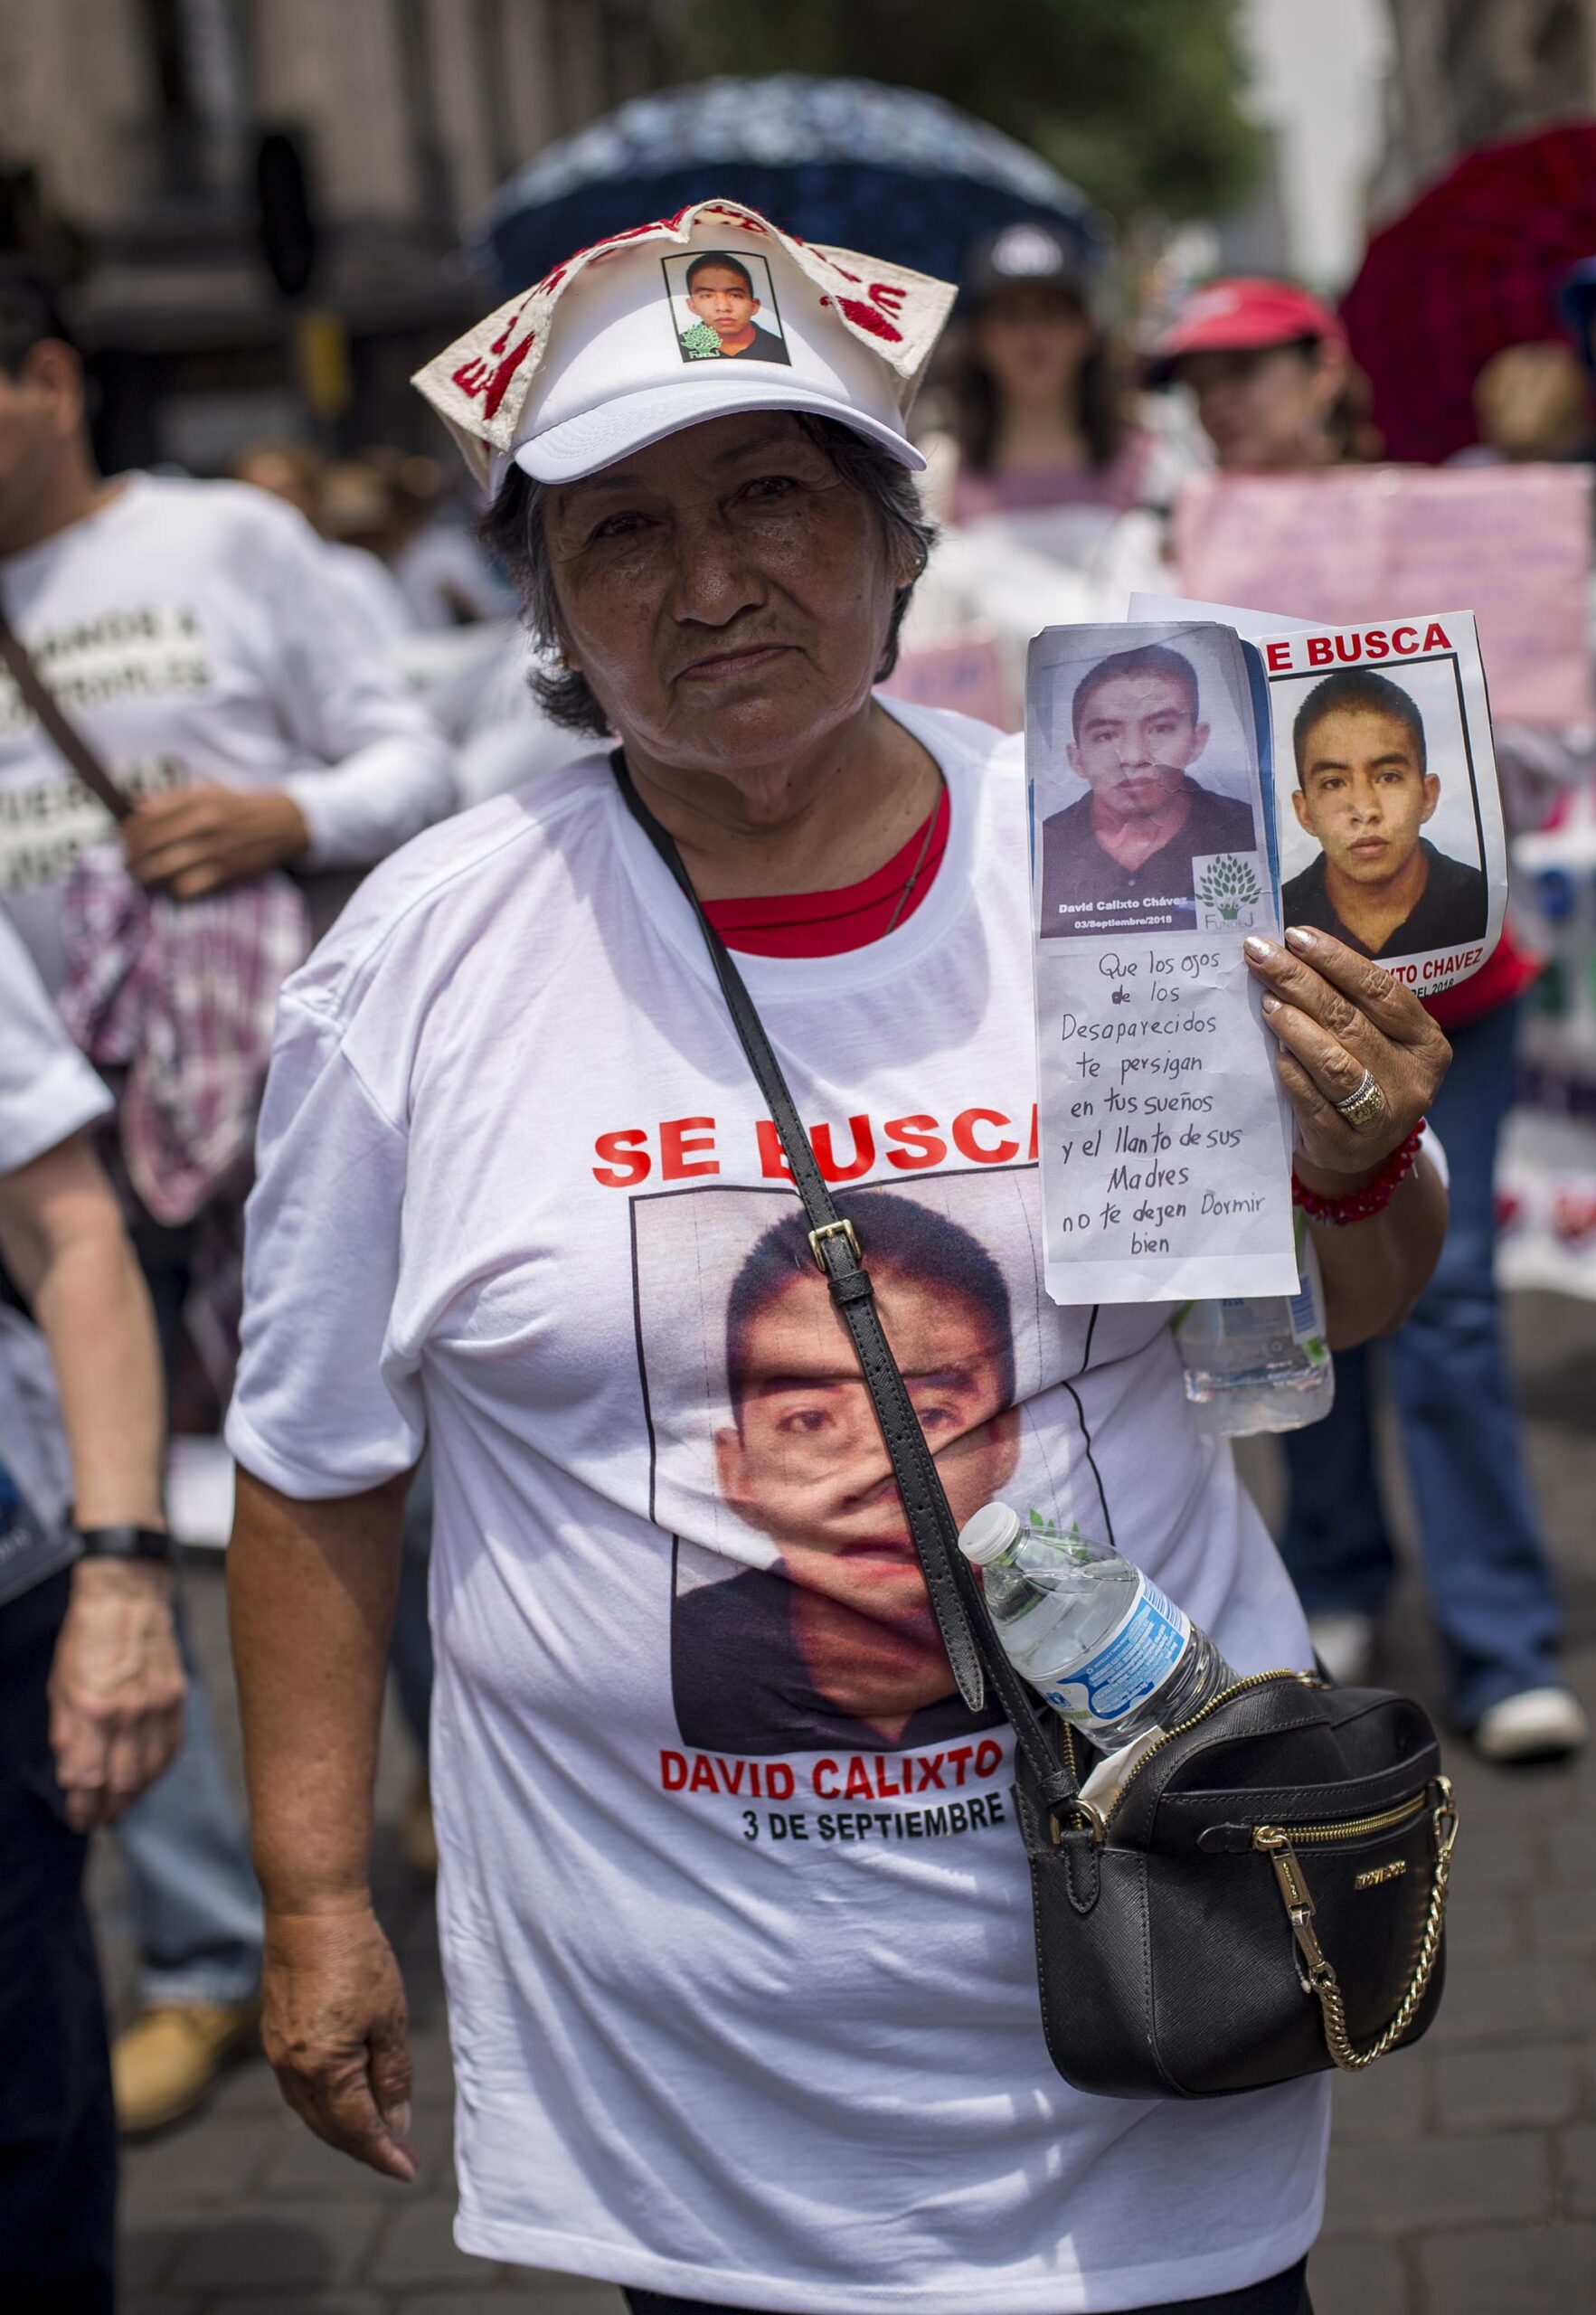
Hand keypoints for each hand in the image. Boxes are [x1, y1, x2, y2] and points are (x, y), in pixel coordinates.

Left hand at [49, 1559, 184, 1829]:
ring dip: (135, 1796)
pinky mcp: (177, 1697)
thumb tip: (73, 1777)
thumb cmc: (86, 1638)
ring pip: (152, 1771)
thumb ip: (67, 1735)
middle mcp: (129, 1713)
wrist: (127, 1597)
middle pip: (123, 1783)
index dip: (83, 1807)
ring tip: (119, 1804)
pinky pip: (172, 1748)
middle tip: (97, 1819)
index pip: (89, 1778)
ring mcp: (159, 1706)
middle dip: (108, 1809)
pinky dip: (159, 1770)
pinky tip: (146, 1777)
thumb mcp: (60, 1686)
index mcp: (93, 1709)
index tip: (78, 1818)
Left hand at [121, 785, 308, 899]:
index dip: (128, 829)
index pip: (148, 815)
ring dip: (144, 875)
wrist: (282, 824)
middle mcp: (205, 823)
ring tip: (138, 876)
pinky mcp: (226, 872)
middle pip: (151, 842)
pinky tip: (168, 885)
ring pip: (164, 867)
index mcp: (197, 799)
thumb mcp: (208, 790)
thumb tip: (136, 805)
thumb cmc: (239, 806)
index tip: (121, 837)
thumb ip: (171, 797)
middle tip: (125, 860)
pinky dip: (172, 888)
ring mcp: (215, 849)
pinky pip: (187, 886)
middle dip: (131, 854)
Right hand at [262, 1904, 416, 2181]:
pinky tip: (349, 2096)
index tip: (408, 2169)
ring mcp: (277, 2052)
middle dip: (367, 2145)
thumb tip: (395, 2122)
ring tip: (381, 2130)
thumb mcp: (390, 2018)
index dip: (384, 2153)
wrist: (310, 1907)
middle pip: (330, 2127)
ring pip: (312, 2110)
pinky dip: (327, 2102)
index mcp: (322, 2069)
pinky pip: (300, 2086)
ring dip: (345, 2127)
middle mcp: (291, 2069)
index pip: (357, 2129)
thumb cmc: (358, 1957)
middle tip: (402, 2154)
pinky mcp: (275, 2032)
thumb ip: (392, 2075)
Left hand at [1244, 927, 1449, 1179]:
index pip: (1381, 991)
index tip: (1295, 936)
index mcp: (1427, 1042)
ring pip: (1336, 1064)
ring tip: (1266, 1001)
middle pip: (1351, 1021)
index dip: (1337, 960)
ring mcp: (1384, 1118)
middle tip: (1261, 955)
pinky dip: (1292, 1074)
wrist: (1352, 1152)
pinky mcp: (1348, 1146)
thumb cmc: (1359, 1076)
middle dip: (1301, 982)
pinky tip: (1275, 1052)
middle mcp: (1414, 1080)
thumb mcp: (1371, 1038)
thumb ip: (1346, 1002)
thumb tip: (1289, 951)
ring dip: (1296, 1027)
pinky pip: (1314, 1104)